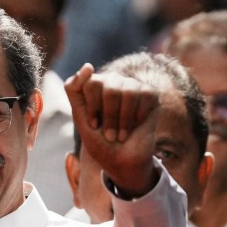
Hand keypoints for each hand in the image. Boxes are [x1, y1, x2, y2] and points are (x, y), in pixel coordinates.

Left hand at [65, 63, 161, 196]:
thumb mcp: (81, 119)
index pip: (89, 82)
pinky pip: (143, 95)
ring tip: (121, 134)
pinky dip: (138, 116)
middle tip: (109, 134)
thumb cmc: (101, 142)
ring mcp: (132, 86)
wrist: (123, 162)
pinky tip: (137, 125)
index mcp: (94, 86)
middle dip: (108, 115)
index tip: (94, 125)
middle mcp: (113, 82)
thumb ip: (75, 91)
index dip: (92, 107)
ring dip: (122, 119)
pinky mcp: (150, 94)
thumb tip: (88, 65)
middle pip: (106, 84)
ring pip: (125, 90)